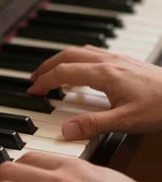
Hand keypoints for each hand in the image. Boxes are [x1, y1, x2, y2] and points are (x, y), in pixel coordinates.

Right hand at [27, 45, 161, 139]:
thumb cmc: (160, 107)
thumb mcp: (125, 121)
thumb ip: (93, 125)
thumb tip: (65, 130)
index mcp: (104, 74)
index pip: (64, 72)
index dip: (44, 81)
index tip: (32, 91)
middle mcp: (108, 61)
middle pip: (67, 55)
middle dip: (47, 66)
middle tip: (34, 79)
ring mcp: (117, 58)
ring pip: (80, 51)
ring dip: (61, 60)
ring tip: (52, 73)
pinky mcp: (125, 61)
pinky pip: (93, 53)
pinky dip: (77, 59)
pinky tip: (82, 71)